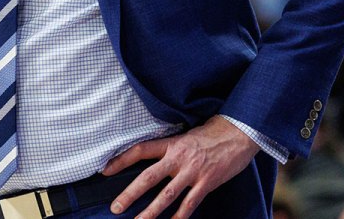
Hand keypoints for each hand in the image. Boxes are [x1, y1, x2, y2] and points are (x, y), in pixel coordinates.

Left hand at [102, 115, 259, 218]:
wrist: (238, 133)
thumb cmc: (211, 134)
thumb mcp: (185, 136)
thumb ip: (169, 149)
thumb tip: (151, 161)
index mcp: (171, 144)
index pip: (140, 150)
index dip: (120, 160)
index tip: (105, 171)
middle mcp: (179, 158)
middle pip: (148, 177)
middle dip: (130, 194)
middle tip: (116, 208)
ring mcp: (193, 172)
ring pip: (167, 196)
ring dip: (151, 212)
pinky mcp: (207, 183)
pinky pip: (190, 204)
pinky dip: (180, 217)